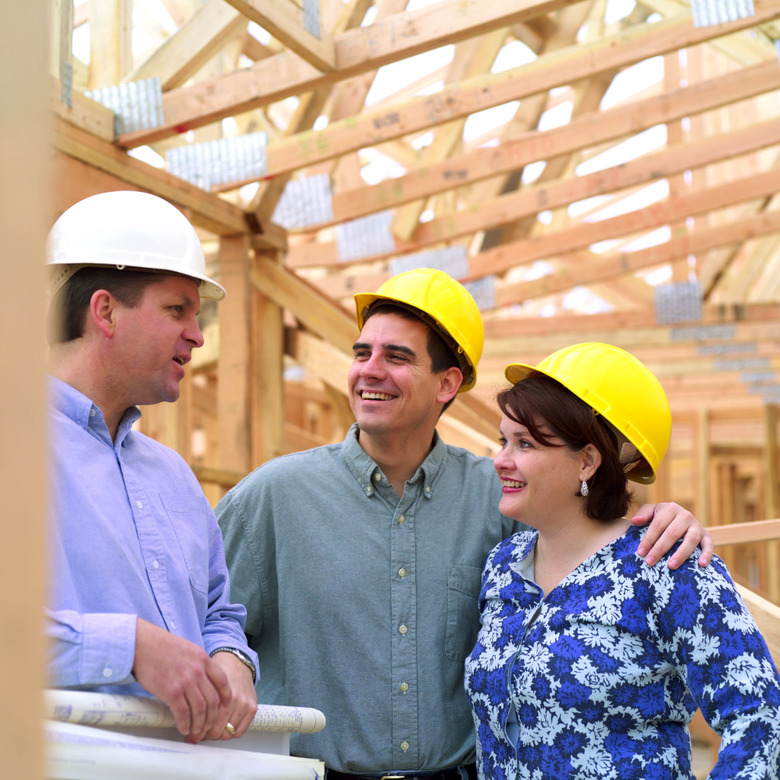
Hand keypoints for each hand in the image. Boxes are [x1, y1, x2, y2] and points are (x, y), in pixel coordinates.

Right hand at [132, 619, 230, 741]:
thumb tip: (204, 681)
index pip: (222, 681)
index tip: (225, 707)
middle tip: (208, 726)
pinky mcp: (171, 691)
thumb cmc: (163, 647)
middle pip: (213, 699)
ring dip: (199, 724)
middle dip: (213, 717)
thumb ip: (199, 664)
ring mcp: (185, 681)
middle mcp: (198, 671)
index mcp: (203, 659)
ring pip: (200, 709)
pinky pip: (183, 713)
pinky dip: (185, 724)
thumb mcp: (189, 649)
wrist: (143, 645)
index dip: (226, 697)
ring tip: (196, 731)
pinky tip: (184, 729)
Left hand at [200, 651, 257, 741]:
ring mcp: (244, 705)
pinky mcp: (252, 708)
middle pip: (216, 731)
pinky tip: (224, 730)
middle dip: (205, 736)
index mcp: (219, 694)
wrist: (236, 663)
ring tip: (210, 732)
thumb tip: (185, 723)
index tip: (191, 736)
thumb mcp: (205, 685)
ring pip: (227, 734)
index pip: (206, 724)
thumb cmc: (218, 674)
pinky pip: (239, 732)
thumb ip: (198, 702)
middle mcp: (233, 700)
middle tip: (199, 735)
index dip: (197, 733)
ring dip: (218, 735)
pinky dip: (231, 734)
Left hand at [631, 502, 712, 568]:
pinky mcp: (707, 535)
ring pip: (691, 539)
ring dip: (681, 554)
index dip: (648, 539)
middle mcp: (685, 515)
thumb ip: (643, 514)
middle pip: (672, 533)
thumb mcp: (651, 511)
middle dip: (660, 549)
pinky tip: (701, 564)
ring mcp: (697, 525)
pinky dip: (707, 554)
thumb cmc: (662, 517)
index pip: (657, 525)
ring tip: (671, 566)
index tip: (640, 552)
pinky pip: (709, 544)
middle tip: (650, 562)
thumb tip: (634, 521)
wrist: (682, 518)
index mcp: (670, 508)